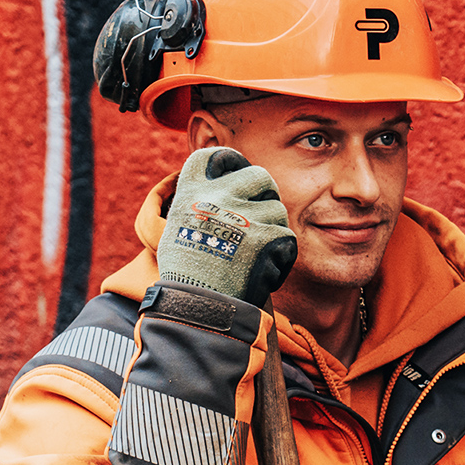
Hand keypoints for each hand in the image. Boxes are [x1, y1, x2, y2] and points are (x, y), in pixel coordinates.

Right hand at [157, 148, 299, 308]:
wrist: (196, 308)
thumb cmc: (185, 277)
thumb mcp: (177, 231)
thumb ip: (198, 208)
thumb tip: (219, 194)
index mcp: (191, 193)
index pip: (212, 156)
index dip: (230, 160)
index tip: (237, 170)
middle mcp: (218, 197)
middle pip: (259, 175)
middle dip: (266, 193)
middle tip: (262, 214)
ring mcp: (244, 215)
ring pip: (278, 211)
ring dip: (273, 232)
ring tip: (256, 258)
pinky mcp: (266, 236)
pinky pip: (287, 239)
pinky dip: (281, 259)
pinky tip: (263, 274)